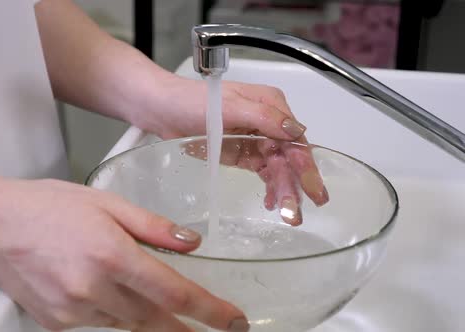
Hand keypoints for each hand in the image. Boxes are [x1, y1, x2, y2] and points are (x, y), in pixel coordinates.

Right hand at [0, 177, 247, 330]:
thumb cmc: (44, 207)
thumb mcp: (106, 202)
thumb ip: (153, 226)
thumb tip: (191, 243)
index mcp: (111, 254)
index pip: (173, 293)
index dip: (209, 311)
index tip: (232, 321)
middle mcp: (93, 289)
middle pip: (155, 318)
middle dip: (183, 325)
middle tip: (210, 327)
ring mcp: (73, 311)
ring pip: (128, 324)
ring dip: (146, 315)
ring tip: (143, 294)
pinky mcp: (57, 324)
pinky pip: (99, 324)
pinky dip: (112, 313)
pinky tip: (102, 291)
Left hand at [137, 78, 328, 224]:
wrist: (164, 111)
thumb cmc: (191, 100)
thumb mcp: (228, 106)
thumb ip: (263, 116)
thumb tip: (295, 129)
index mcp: (271, 104)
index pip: (295, 138)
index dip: (305, 164)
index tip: (311, 187)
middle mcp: (268, 122)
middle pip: (290, 157)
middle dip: (296, 184)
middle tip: (297, 211)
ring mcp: (256, 139)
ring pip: (279, 168)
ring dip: (285, 191)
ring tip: (289, 215)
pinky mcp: (244, 154)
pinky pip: (264, 173)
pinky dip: (270, 188)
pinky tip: (271, 203)